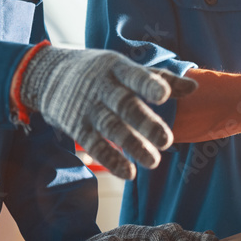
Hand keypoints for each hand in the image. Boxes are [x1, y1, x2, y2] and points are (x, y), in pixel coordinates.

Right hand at [19, 46, 196, 178]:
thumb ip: (158, 78)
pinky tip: (128, 172)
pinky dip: (110, 159)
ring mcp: (87, 107)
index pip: (134, 76)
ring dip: (132, 146)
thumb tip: (194, 88)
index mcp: (116, 68)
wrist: (46, 75)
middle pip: (124, 105)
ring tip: (154, 162)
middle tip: (167, 141)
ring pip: (111, 127)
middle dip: (145, 123)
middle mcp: (101, 87)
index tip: (164, 96)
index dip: (149, 85)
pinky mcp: (76, 126)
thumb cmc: (97, 71)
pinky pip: (93, 144)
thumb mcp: (123, 67)